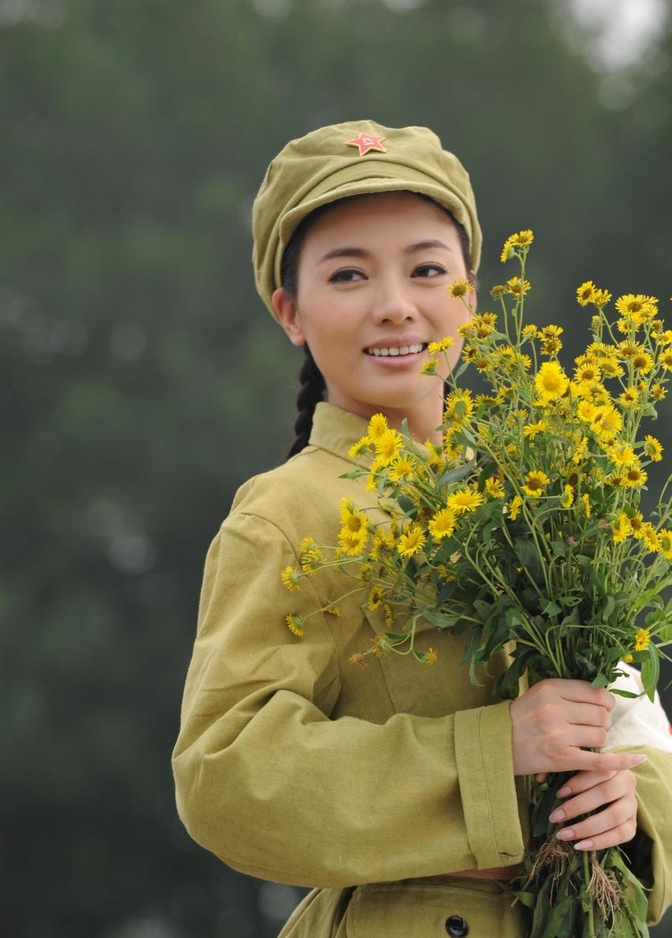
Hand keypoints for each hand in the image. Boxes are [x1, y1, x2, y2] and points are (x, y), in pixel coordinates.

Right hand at [510, 678, 646, 775]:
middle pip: (602, 714)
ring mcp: (558, 735)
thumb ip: (569, 690)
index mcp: (550, 688)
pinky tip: (636, 759)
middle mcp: (555, 709)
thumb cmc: (520, 716)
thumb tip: (604, 696)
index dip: (604, 702)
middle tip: (590, 725)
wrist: (496, 742)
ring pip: (601, 735)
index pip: (596, 692)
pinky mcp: (562, 759)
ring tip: (584, 740)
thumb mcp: (539, 692)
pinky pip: (600, 760)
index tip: (600, 707)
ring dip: (599, 739)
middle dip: (602, 721)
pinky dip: (620, 761)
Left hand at [548, 768, 638, 850]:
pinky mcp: (633, 825)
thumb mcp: (574, 770)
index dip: (578, 782)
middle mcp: (627, 783)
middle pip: (605, 794)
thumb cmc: (584, 778)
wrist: (608, 791)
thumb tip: (540, 779)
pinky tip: (580, 846)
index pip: (599, 770)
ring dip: (586, 827)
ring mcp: (632, 805)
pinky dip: (600, 842)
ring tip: (563, 834)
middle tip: (555, 817)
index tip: (558, 794)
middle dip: (577, 807)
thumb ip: (559, 770)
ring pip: (613, 816)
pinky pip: (621, 835)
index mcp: (613, 765)